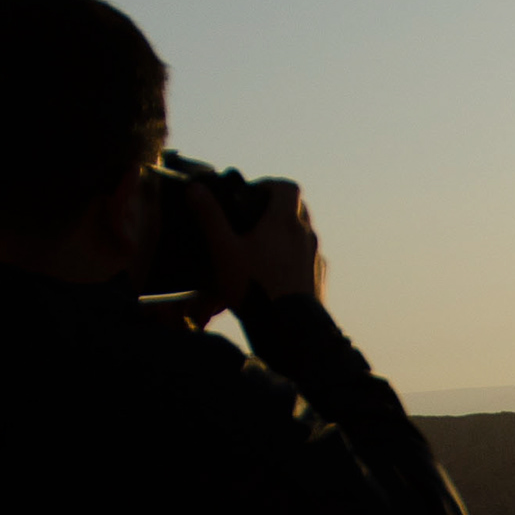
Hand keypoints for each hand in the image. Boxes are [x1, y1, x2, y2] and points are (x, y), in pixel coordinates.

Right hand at [180, 174, 324, 306]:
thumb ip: (209, 217)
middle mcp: (306, 235)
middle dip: (276, 209)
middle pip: (297, 209)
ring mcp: (315, 257)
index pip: (287, 187)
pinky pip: (307, 258)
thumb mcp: (223, 250)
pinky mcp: (318, 278)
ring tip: (260, 248)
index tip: (252, 194)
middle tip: (253, 220)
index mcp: (285, 221)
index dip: (269, 185)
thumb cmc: (255, 286)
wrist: (290, 329)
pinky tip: (275, 273)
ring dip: (285, 234)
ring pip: (303, 234)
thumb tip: (195, 189)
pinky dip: (294, 257)